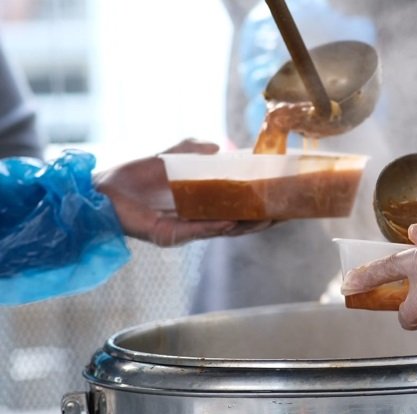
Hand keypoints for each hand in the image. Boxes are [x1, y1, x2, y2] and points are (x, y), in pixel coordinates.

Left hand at [93, 139, 273, 246]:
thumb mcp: (172, 157)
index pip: (235, 206)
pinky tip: (232, 222)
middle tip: (283, 214)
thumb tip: (220, 146)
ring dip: (245, 226)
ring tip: (267, 219)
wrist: (104, 191)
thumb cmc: (135, 176)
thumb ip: (194, 150)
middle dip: (260, 220)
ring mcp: (185, 230)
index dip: (257, 204)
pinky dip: (215, 227)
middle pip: (237, 223)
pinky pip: (198, 232)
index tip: (279, 198)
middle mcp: (197, 220)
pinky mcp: (170, 236)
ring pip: (222, 230)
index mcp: (201, 205)